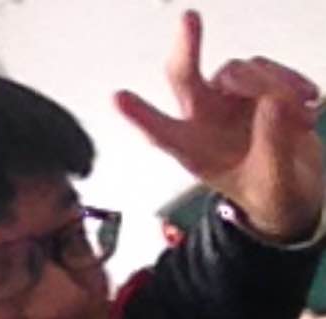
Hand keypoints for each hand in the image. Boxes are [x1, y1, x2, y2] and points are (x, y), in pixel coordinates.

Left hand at [116, 11, 323, 241]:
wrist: (297, 190)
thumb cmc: (272, 193)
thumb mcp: (274, 184)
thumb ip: (274, 148)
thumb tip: (273, 105)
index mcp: (197, 153)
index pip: (163, 134)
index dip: (141, 116)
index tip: (118, 98)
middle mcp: (206, 122)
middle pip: (186, 77)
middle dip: (186, 47)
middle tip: (189, 19)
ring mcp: (230, 101)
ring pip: (241, 71)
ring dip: (274, 86)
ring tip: (302, 116)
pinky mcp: (257, 88)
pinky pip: (269, 70)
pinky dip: (291, 83)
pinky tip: (308, 105)